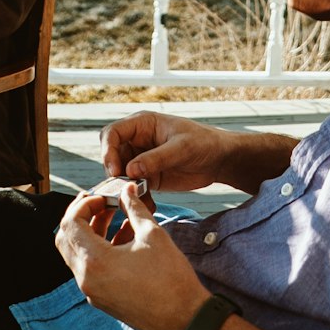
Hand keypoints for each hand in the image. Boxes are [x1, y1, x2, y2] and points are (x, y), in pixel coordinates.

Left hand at [54, 181, 207, 329]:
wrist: (185, 319)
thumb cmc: (171, 279)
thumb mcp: (153, 235)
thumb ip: (135, 209)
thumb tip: (128, 191)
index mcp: (95, 262)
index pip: (71, 224)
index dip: (84, 204)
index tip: (104, 198)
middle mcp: (86, 279)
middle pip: (66, 239)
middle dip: (80, 216)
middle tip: (100, 203)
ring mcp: (93, 291)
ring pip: (77, 254)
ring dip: (90, 232)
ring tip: (114, 215)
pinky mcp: (102, 298)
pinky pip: (90, 268)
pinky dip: (98, 249)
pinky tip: (123, 237)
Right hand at [100, 111, 238, 191]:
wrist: (220, 160)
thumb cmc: (204, 143)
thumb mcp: (182, 148)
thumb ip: (156, 158)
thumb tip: (129, 170)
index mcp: (143, 124)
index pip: (112, 133)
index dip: (108, 151)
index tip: (116, 171)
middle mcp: (137, 140)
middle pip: (111, 155)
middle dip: (114, 172)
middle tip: (124, 188)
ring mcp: (141, 159)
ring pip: (119, 175)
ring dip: (124, 188)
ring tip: (140, 197)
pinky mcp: (148, 177)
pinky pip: (133, 188)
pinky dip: (137, 198)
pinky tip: (150, 204)